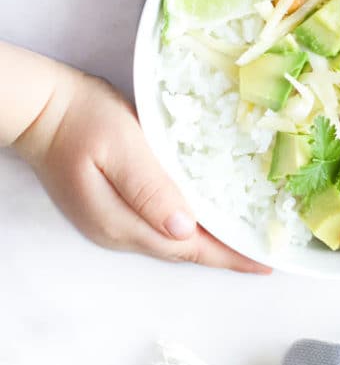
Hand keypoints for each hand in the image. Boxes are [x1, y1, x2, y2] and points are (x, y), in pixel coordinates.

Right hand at [28, 73, 268, 272]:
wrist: (44, 110)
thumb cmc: (85, 120)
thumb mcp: (121, 147)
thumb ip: (150, 189)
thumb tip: (186, 228)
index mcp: (122, 221)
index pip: (187, 248)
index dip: (227, 257)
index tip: (262, 262)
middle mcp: (118, 231)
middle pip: (182, 250)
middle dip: (223, 254)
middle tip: (260, 249)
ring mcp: (112, 221)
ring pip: (171, 241)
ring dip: (207, 242)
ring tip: (242, 236)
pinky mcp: (112, 207)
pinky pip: (159, 226)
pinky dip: (188, 226)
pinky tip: (205, 215)